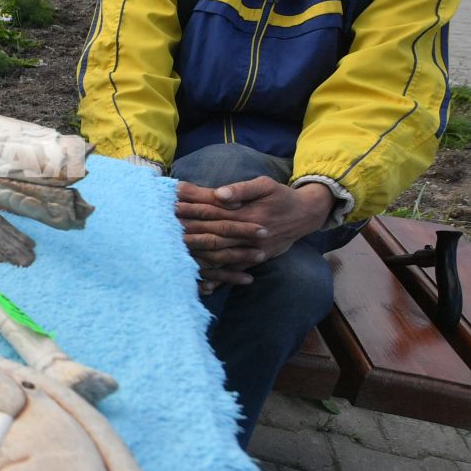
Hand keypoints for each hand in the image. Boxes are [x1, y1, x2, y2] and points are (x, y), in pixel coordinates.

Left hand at [175, 176, 335, 268]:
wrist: (306, 215)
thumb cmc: (281, 196)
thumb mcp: (265, 185)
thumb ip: (242, 189)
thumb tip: (220, 193)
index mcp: (247, 214)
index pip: (213, 212)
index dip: (192, 209)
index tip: (171, 206)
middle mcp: (248, 235)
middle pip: (212, 235)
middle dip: (188, 233)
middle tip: (164, 231)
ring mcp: (251, 251)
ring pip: (220, 256)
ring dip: (197, 256)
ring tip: (175, 254)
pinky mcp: (254, 260)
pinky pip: (234, 272)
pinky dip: (219, 279)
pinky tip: (201, 285)